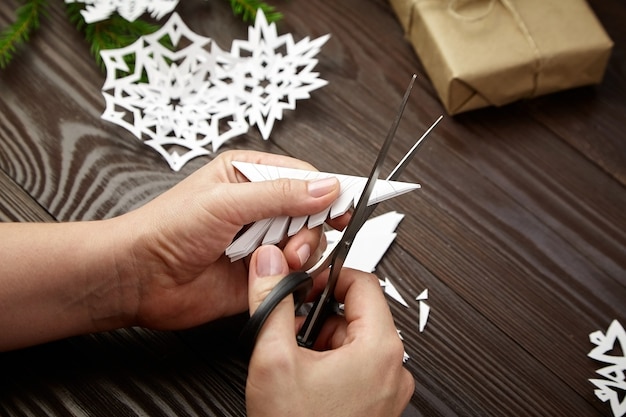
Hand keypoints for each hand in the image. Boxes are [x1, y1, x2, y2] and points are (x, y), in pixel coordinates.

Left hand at [114, 150, 347, 330]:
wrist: (141, 278)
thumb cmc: (167, 229)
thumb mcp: (226, 201)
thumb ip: (280, 194)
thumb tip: (326, 187)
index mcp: (249, 175)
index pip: (304, 177)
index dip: (327, 192)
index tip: (345, 205)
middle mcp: (259, 207)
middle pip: (312, 212)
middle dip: (309, 227)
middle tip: (294, 238)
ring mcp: (261, 240)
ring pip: (308, 243)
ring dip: (298, 252)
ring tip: (273, 257)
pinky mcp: (262, 272)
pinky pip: (294, 272)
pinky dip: (291, 274)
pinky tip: (272, 273)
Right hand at [245, 245, 414, 416]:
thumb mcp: (274, 360)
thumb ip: (271, 303)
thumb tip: (269, 265)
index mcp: (379, 349)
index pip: (363, 283)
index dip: (329, 277)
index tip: (306, 285)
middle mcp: (393, 367)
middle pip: (359, 312)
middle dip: (320, 315)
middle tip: (292, 328)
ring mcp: (388, 388)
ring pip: (356, 340)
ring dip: (324, 340)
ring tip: (298, 361)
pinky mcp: (378, 404)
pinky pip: (359, 366)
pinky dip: (333, 363)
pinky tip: (309, 380)